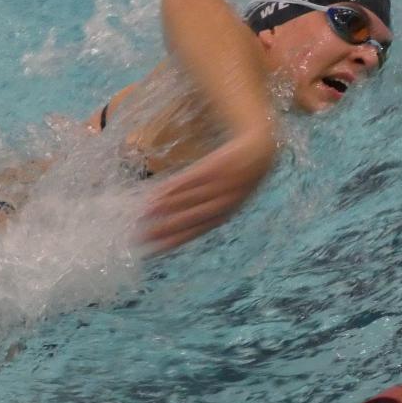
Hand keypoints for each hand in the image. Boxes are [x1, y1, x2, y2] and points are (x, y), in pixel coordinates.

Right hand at [139, 129, 276, 253]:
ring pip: (192, 199)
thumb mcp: (223, 200)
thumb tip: (172, 224)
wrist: (257, 154)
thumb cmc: (234, 181)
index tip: (154, 248)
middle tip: (144, 233)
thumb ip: (202, 211)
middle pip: (192, 218)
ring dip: (169, 206)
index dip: (175, 240)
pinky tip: (160, 191)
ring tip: (147, 212)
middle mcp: (223, 203)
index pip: (195, 231)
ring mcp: (221, 185)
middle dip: (167, 226)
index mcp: (223, 215)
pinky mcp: (217, 166)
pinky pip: (194, 178)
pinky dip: (177, 186)